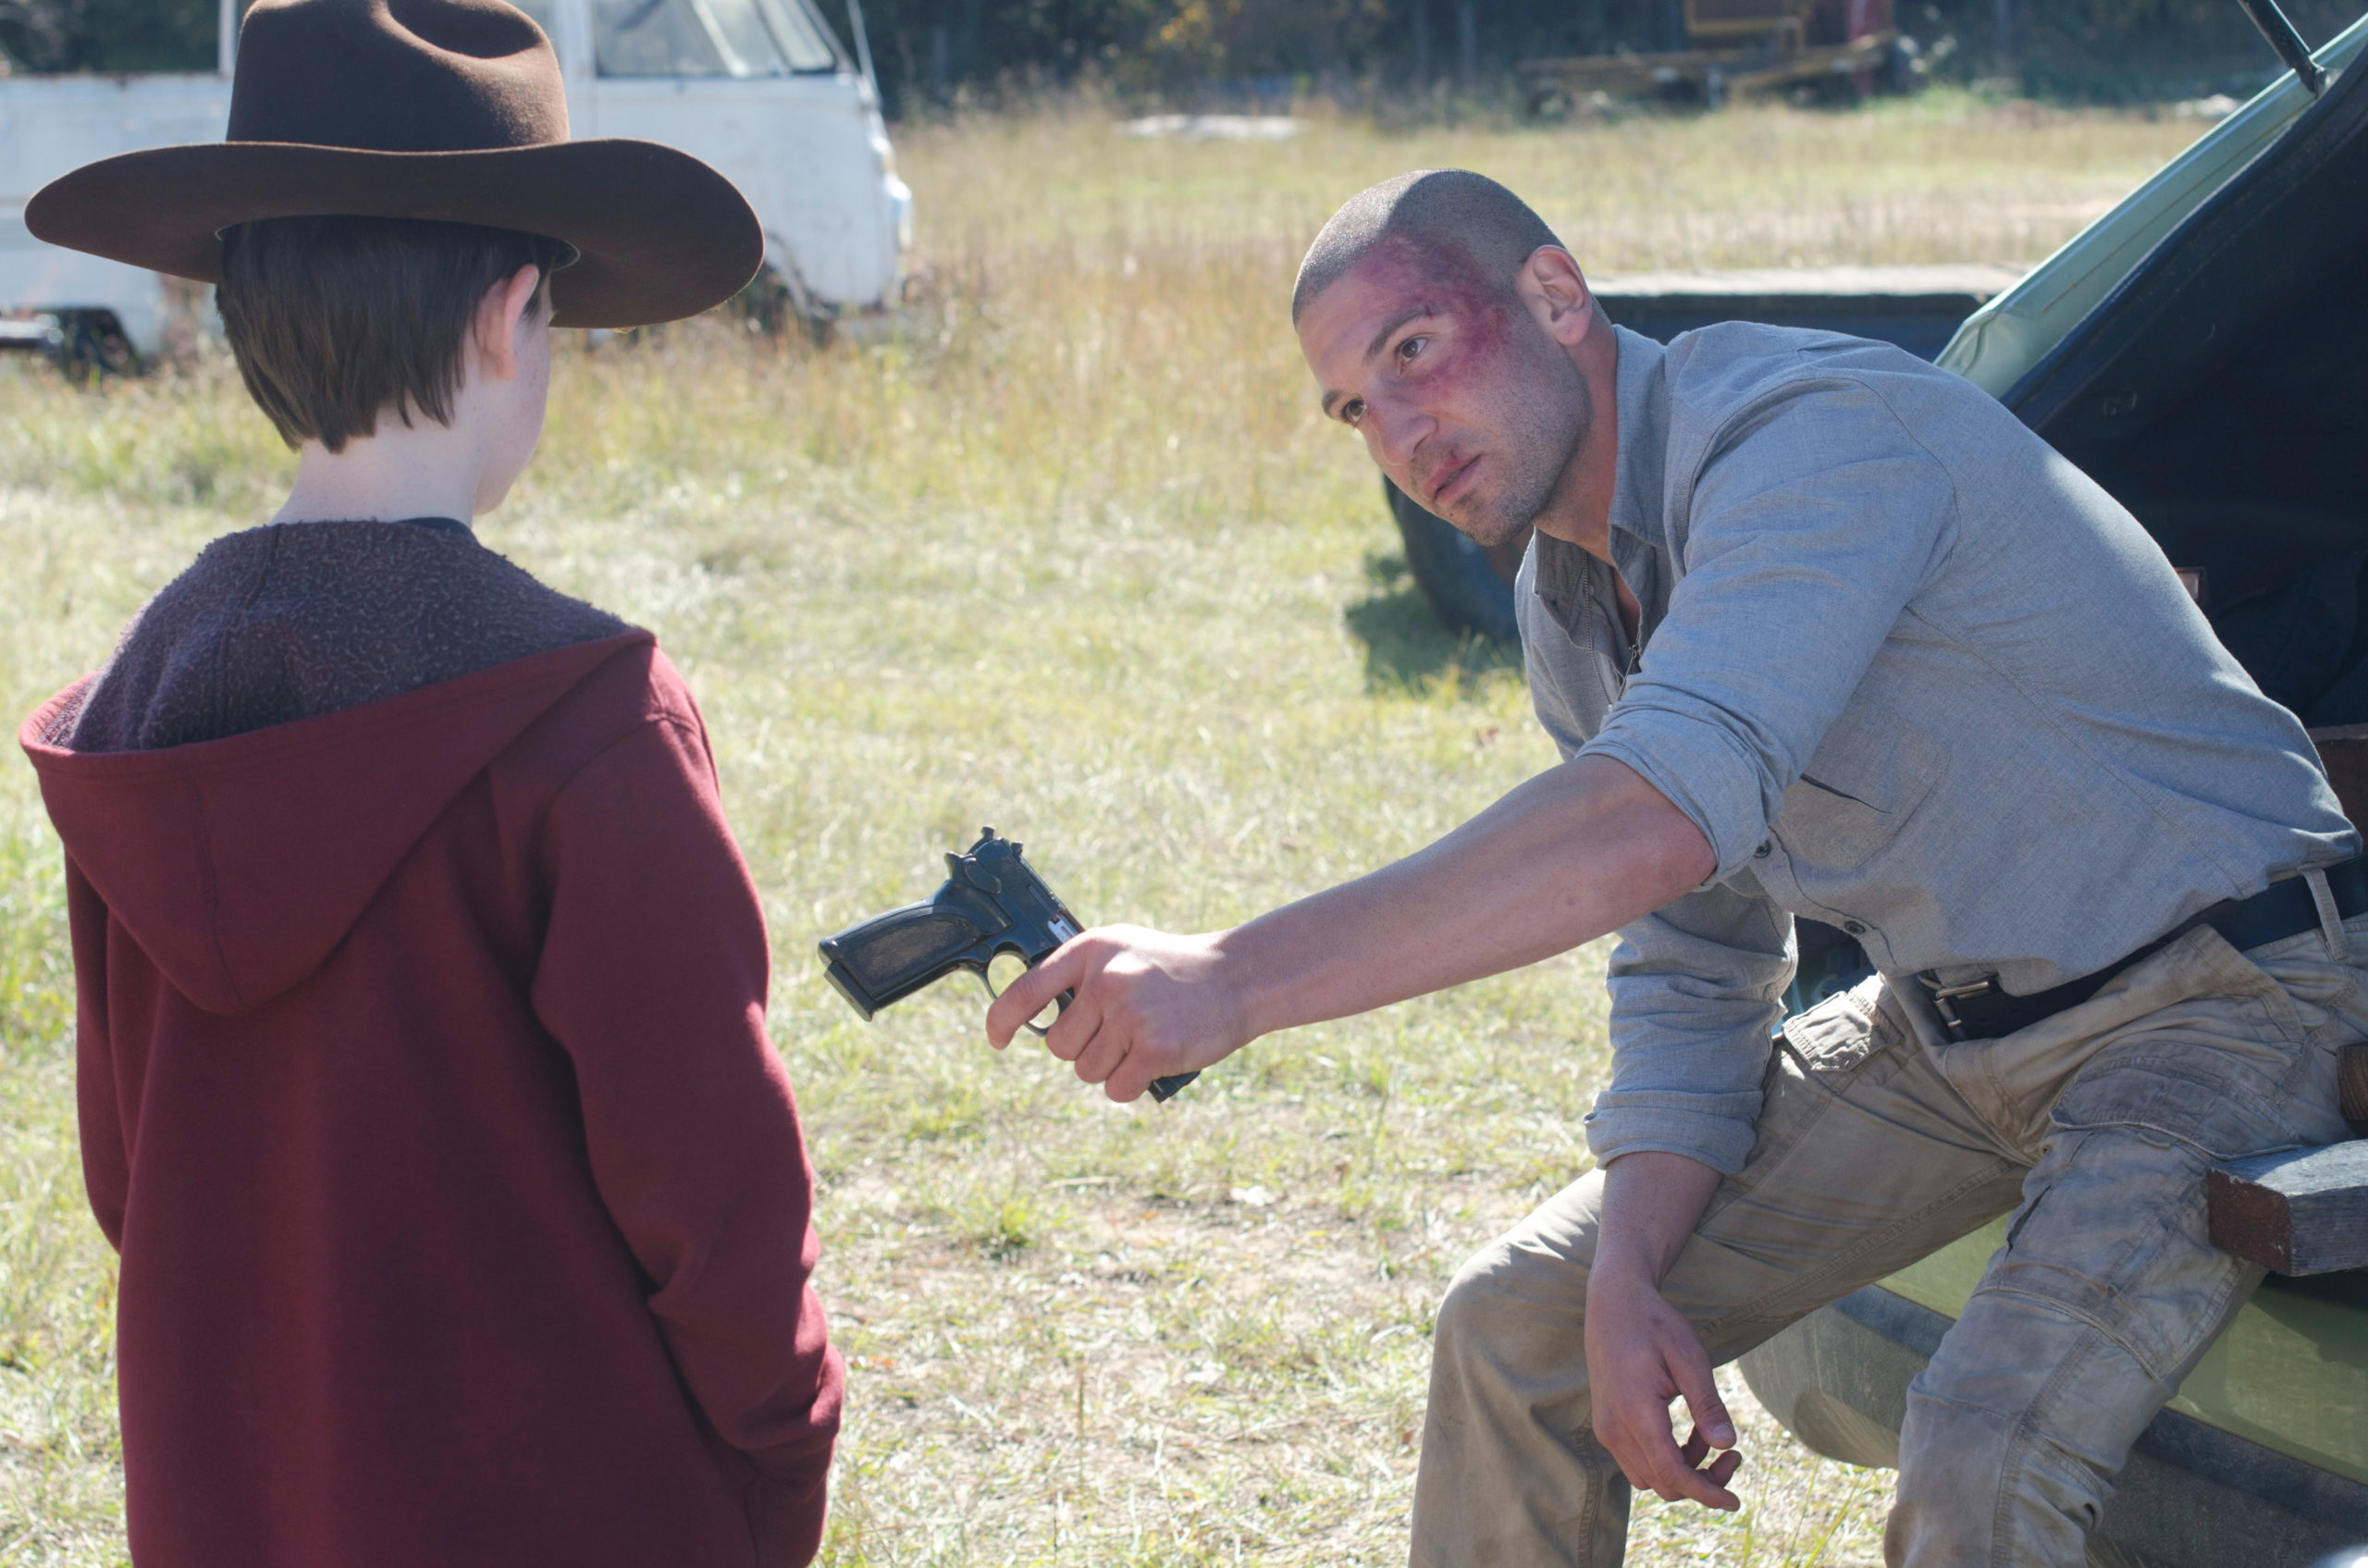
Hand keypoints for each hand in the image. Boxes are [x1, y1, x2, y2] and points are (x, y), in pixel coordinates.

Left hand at [982, 925, 1251, 1100]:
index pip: (1025, 992)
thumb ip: (1080, 973)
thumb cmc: (1173, 968)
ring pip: (1086, 1071)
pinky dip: (1131, 1085)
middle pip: (1059, 1046)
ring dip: (1111, 1067)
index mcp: (1089, 951)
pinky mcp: (1154, 1049)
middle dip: (1084, 1048)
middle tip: (1120, 1032)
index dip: (1002, 1021)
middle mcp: (1105, 981)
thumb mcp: (1122, 949)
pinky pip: (1116, 1089)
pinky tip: (1153, 1063)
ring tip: (1142, 1041)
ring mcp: (1129, 1016)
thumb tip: (1034, 1015)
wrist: (1237, 977)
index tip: (998, 1040)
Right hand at [1584, 1263, 1740, 1509]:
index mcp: (1636, 1411)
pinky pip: (1638, 1462)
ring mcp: (1606, 1428)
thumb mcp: (1690, 1357)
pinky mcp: (1607, 1424)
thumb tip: (1727, 1445)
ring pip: (1648, 1478)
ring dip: (1683, 1472)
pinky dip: (1666, 1459)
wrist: (1612, 1301)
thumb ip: (1707, 1404)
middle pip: (1662, 1483)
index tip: (1736, 1503)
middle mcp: (1614, 1427)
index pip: (1672, 1473)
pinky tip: (1688, 1433)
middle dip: (1702, 1482)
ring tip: (1709, 1439)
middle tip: (1734, 1456)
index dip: (1706, 1493)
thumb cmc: (1654, 1324)